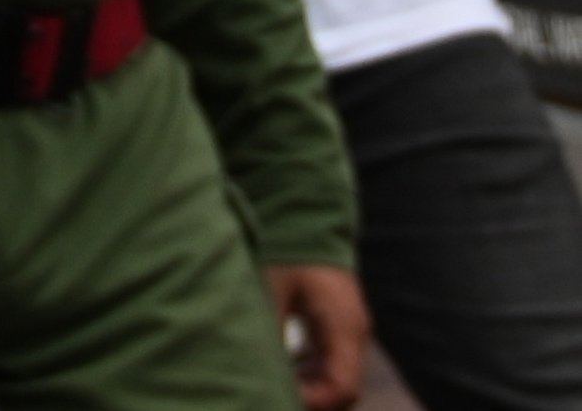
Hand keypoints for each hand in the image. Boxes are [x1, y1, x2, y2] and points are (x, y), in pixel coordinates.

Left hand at [268, 261, 368, 410]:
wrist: (306, 218)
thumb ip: (269, 327)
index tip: (281, 397)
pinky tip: (282, 371)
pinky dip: (310, 373)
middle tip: (273, 396)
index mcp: (344, 327)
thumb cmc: (288, 250)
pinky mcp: (338, 326)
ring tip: (275, 387)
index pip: (343, 386)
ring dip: (310, 388)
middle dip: (312, 400)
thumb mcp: (272, 288)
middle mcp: (354, 334)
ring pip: (338, 378)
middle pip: (344, 390)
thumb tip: (256, 364)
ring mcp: (349, 331)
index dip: (315, 401)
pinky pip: (330, 362)